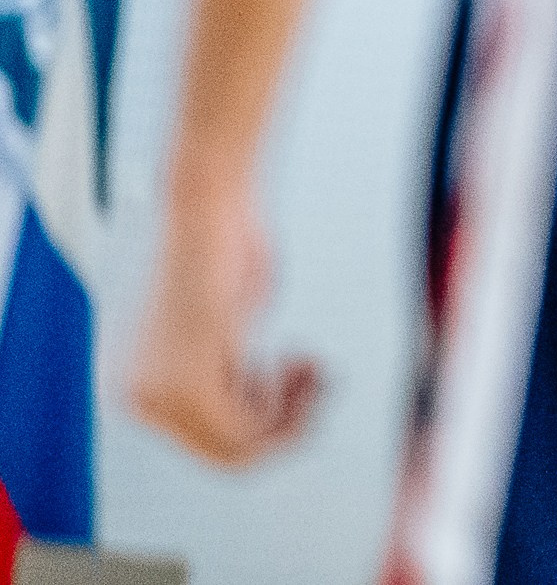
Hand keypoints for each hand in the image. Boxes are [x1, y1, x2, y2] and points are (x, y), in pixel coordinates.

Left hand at [128, 181, 321, 466]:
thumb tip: (256, 408)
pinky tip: (298, 359)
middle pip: (224, 455)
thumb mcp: (223, 320)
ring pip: (239, 450)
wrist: (208, 205)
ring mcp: (157, 395)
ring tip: (309, 364)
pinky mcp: (185, 383)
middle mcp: (137, 400)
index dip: (267, 419)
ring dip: (294, 414)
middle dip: (285, 426)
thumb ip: (226, 367)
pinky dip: (290, 406)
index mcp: (136, 388)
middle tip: (317, 376)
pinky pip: (247, 432)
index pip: (206, 441)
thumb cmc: (223, 244)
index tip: (297, 372)